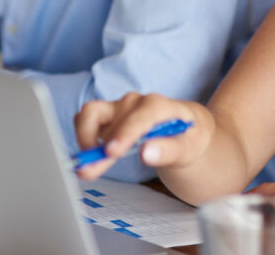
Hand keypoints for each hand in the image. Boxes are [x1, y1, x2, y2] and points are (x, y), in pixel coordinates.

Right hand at [74, 92, 210, 180]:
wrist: (189, 129)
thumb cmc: (191, 137)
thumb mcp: (190, 148)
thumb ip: (170, 150)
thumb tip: (146, 153)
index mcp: (159, 105)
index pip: (138, 117)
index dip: (123, 134)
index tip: (111, 153)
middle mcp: (135, 102)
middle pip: (108, 117)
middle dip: (95, 146)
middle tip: (88, 172)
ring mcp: (120, 107)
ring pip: (90, 114)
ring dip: (85, 139)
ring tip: (91, 166)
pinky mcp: (110, 115)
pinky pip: (86, 119)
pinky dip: (83, 136)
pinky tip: (93, 155)